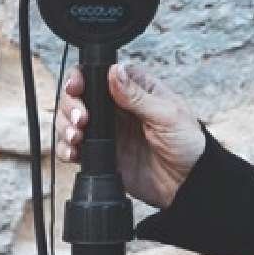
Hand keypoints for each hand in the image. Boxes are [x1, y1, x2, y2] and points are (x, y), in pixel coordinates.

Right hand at [53, 61, 206, 208]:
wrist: (188, 183)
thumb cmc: (188, 144)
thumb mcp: (167, 115)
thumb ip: (137, 96)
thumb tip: (115, 71)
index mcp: (135, 89)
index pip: (100, 74)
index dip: (81, 78)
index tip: (76, 88)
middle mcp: (117, 107)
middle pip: (78, 96)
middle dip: (71, 105)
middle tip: (81, 119)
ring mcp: (107, 131)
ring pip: (71, 120)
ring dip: (66, 126)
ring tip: (76, 137)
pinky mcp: (101, 153)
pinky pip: (74, 148)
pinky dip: (66, 149)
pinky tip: (74, 153)